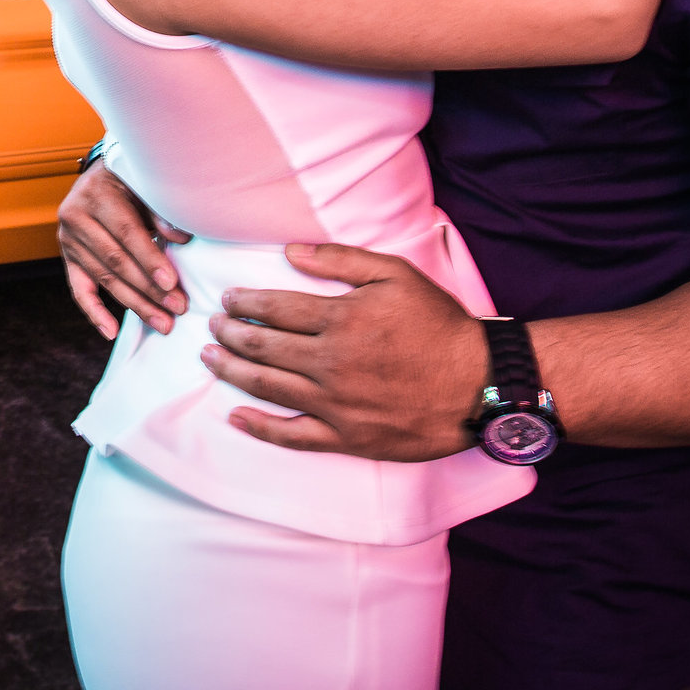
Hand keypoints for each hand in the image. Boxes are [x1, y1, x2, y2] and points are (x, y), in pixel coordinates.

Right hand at [57, 159, 191, 338]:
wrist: (102, 177)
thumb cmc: (132, 181)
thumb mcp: (145, 186)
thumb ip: (160, 210)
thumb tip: (181, 238)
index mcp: (97, 194)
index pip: (125, 232)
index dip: (149, 258)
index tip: (171, 283)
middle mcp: (76, 217)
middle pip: (115, 260)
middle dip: (148, 288)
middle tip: (177, 308)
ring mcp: (69, 240)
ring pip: (104, 279)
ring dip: (135, 304)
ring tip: (163, 322)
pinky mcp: (69, 258)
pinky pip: (79, 290)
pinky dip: (94, 313)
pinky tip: (111, 332)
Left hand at [201, 243, 489, 461]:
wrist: (479, 383)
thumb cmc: (439, 325)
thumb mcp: (396, 275)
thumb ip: (341, 260)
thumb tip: (290, 252)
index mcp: (340, 319)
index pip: (275, 309)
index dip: (245, 302)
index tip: (228, 299)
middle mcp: (330, 362)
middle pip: (262, 347)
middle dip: (229, 334)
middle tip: (211, 326)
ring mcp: (335, 404)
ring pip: (267, 387)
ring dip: (231, 371)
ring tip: (209, 358)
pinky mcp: (346, 438)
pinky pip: (292, 437)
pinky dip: (259, 428)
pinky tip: (236, 417)